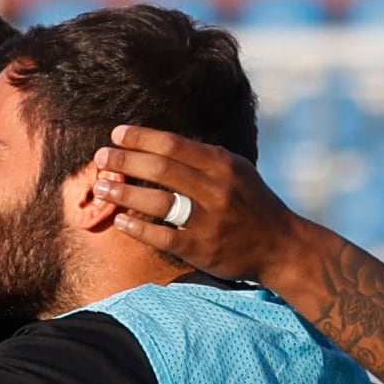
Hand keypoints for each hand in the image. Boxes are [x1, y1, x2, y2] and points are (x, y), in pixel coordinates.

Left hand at [90, 125, 305, 284]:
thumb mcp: (237, 170)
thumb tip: (159, 144)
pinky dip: (138, 228)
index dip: (140, 138)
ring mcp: (210, 220)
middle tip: (101, 158)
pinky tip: (120, 220)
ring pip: (158, 202)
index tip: (116, 135)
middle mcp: (217, 189)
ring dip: (124, 193)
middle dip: (125, 161)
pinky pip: (163, 237)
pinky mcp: (203, 248)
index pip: (173, 145)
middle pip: (161, 169)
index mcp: (223, 165)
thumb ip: (204, 158)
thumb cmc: (253, 203)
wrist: (282, 246)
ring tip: (101, 187)